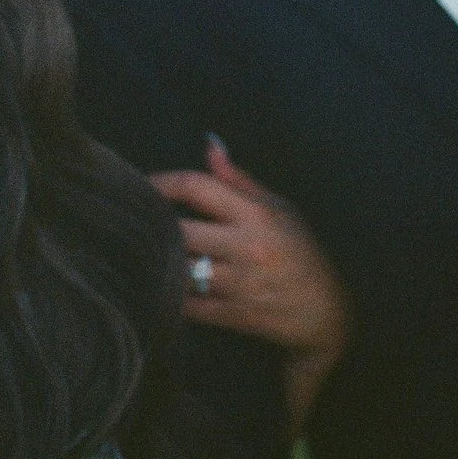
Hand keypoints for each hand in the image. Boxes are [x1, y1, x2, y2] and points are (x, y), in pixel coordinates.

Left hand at [151, 137, 351, 435]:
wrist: (327, 313)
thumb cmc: (300, 252)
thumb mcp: (279, 208)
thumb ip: (238, 179)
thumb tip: (209, 144)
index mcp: (257, 214)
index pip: (197, 187)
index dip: (161, 182)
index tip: (141, 183)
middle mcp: (247, 247)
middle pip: (180, 229)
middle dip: (152, 223)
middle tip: (130, 218)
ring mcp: (240, 284)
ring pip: (179, 269)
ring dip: (157, 260)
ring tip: (138, 250)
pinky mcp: (234, 315)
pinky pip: (187, 306)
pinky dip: (168, 296)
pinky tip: (156, 284)